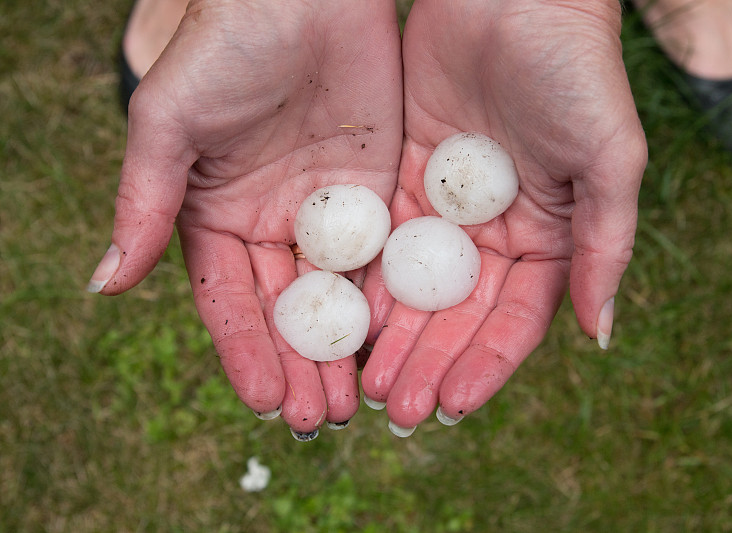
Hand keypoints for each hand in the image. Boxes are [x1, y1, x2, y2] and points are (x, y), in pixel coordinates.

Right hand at [88, 0, 402, 435]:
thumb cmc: (227, 44)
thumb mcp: (171, 120)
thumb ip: (146, 200)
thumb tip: (104, 284)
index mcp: (219, 215)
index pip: (230, 299)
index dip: (246, 351)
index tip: (267, 400)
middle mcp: (274, 223)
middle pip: (289, 310)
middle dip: (301, 366)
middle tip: (321, 420)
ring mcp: (330, 213)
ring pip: (340, 296)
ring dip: (347, 350)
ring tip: (359, 401)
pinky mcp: (380, 192)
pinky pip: (387, 255)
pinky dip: (391, 301)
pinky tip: (400, 341)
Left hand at [361, 0, 646, 430]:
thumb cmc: (575, 70)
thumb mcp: (609, 157)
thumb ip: (607, 244)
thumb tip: (600, 333)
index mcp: (547, 238)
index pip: (513, 319)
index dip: (485, 365)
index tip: (452, 405)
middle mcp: (493, 235)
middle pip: (456, 315)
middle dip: (428, 363)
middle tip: (396, 410)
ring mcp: (443, 210)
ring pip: (413, 288)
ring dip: (391, 337)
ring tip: (364, 385)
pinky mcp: (400, 179)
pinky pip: (379, 241)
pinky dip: (365, 281)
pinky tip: (344, 318)